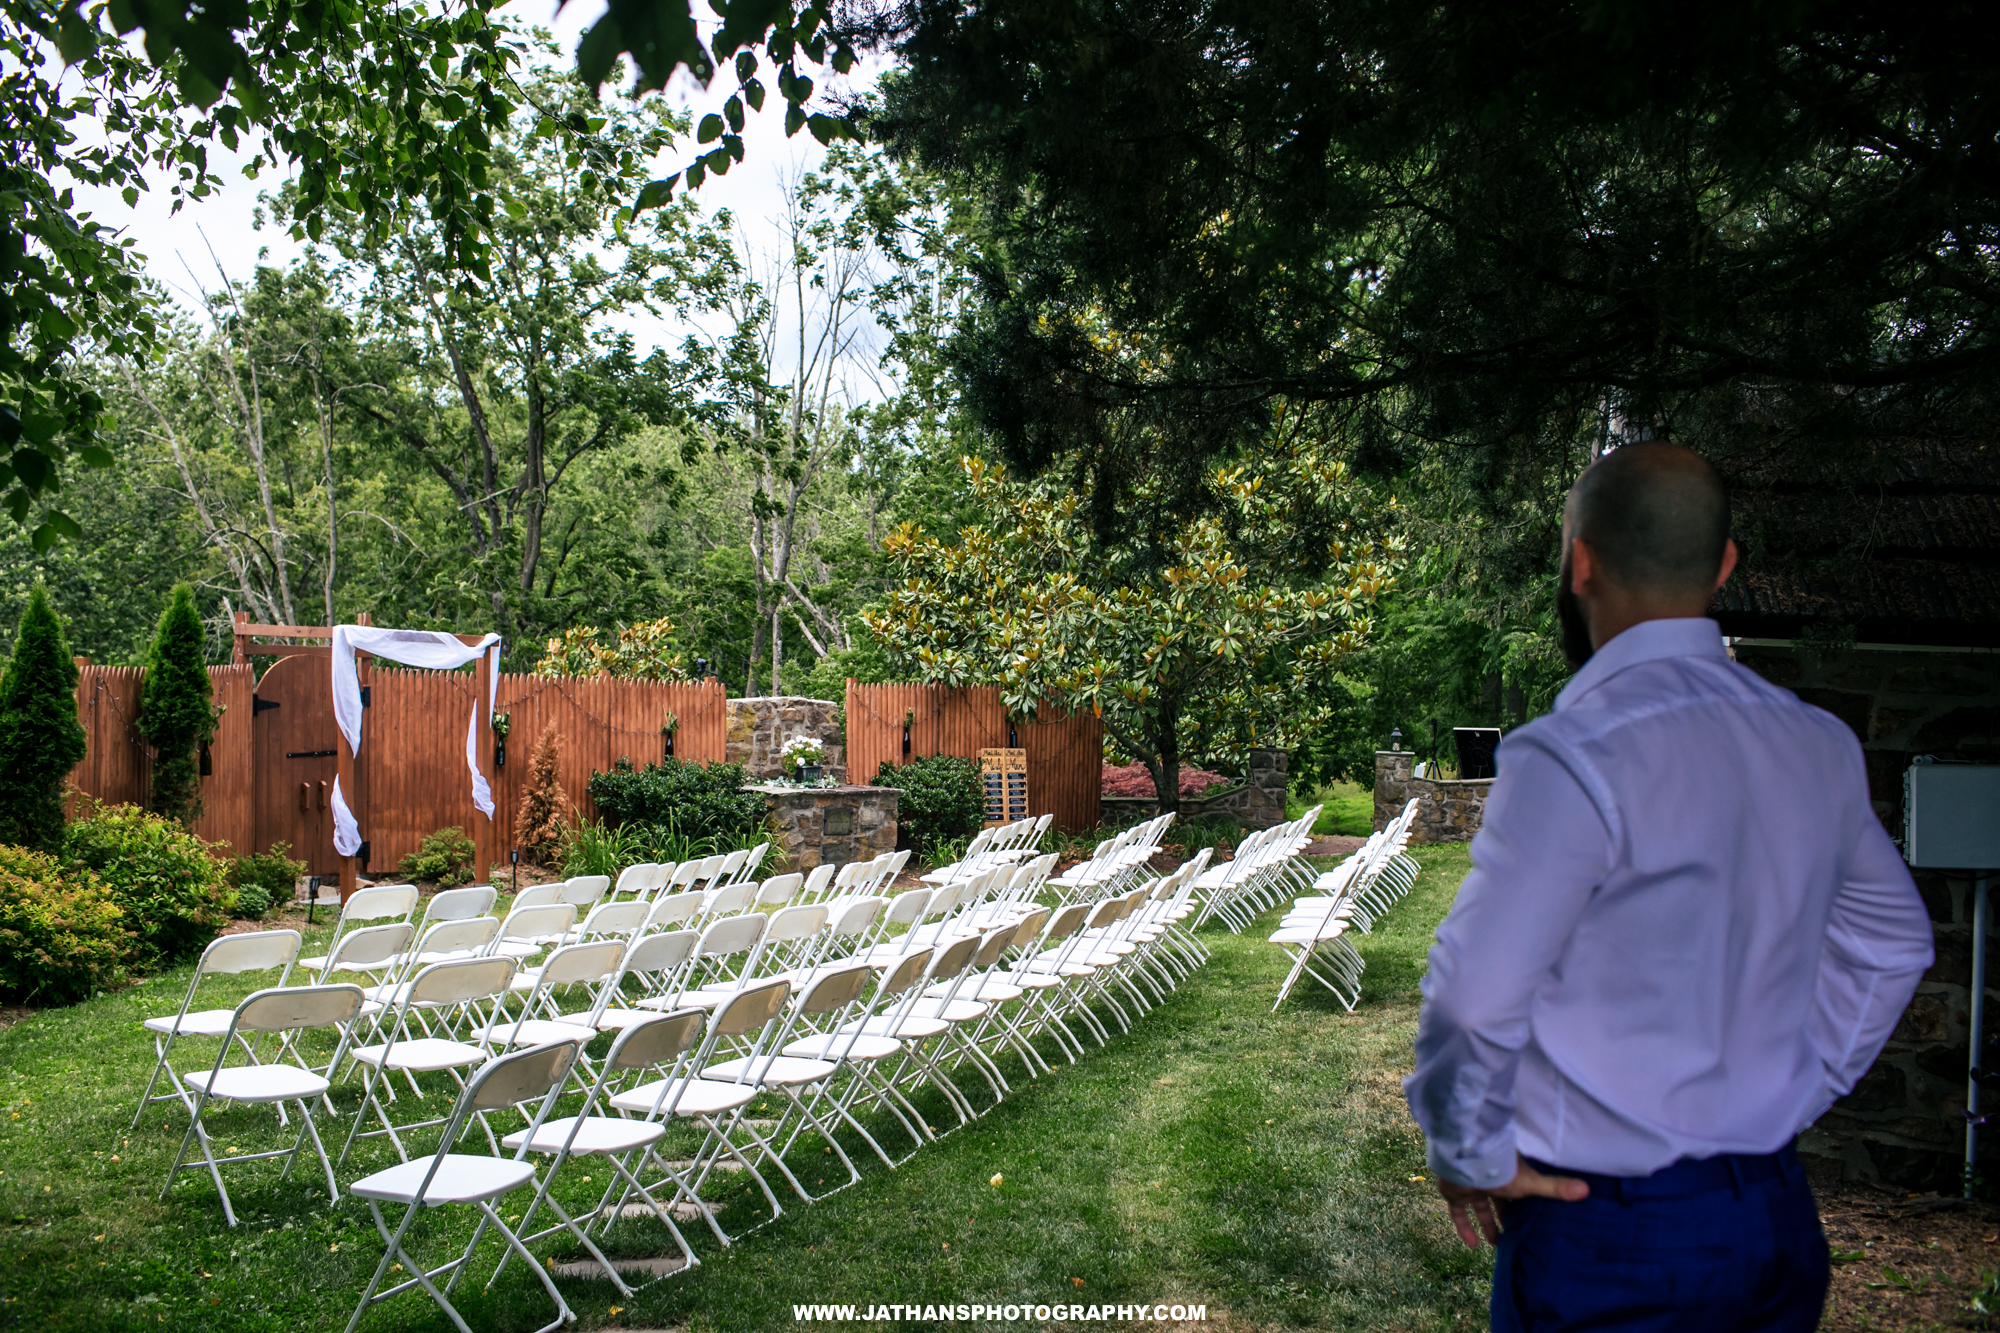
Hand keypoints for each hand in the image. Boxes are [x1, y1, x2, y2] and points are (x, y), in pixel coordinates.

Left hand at [1435, 1155, 1588, 1248]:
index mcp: (1508, 1173)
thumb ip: (1556, 1188)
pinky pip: (1458, 1214)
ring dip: (1488, 1224)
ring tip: (1498, 1244)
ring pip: (1480, 1207)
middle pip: (1499, 1200)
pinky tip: (1473, 1246)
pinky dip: (1464, 1228)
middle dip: (1506, 1216)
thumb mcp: (1531, 1182)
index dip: (1524, 1203)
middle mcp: (1489, 1178)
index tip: (1532, 1217)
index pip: (1518, 1189)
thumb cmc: (1501, 1171)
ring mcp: (1471, 1185)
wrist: (1466, 1164)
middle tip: (1516, 1233)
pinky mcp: (1455, 1194)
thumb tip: (1586, 1189)